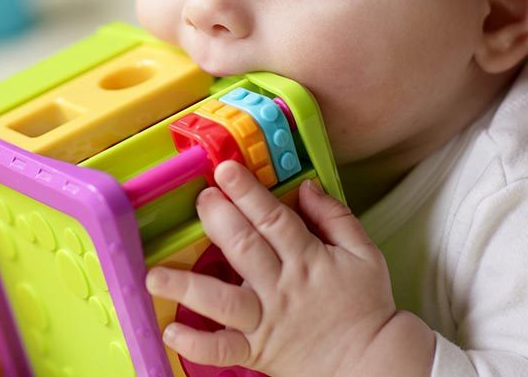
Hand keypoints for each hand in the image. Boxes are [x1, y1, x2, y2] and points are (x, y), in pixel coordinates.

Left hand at [145, 160, 432, 376]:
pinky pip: (223, 349)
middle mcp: (280, 287)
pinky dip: (196, 343)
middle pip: (244, 249)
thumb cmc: (367, 305)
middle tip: (200, 199)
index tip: (225, 170)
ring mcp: (265, 321)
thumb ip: (335, 217)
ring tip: (154, 276)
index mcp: (307, 260)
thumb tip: (305, 185)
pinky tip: (172, 331)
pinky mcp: (257, 351)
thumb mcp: (364, 254)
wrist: (372, 363)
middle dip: (218, 221)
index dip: (247, 192)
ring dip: (186, 287)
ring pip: (222, 302)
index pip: (273, 219)